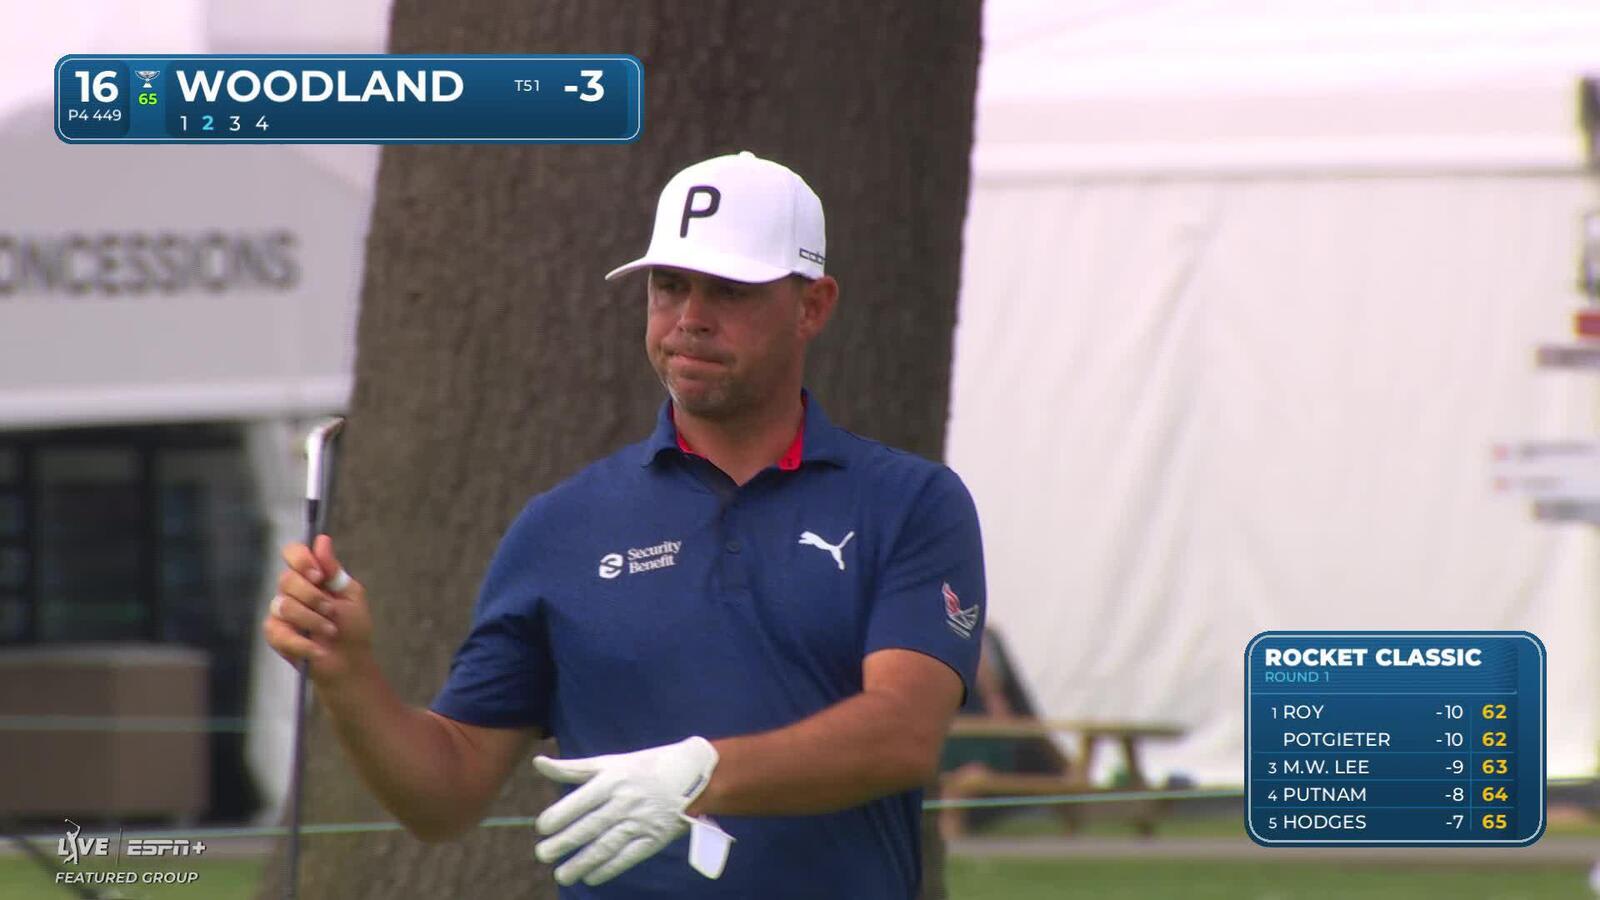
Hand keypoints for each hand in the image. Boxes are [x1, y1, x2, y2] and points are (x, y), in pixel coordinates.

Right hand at [261, 535, 374, 686]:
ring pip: (283, 606)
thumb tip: (322, 540)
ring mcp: (280, 611)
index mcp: (311, 576)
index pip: (293, 553)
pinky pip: (278, 631)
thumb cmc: (352, 627)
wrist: (349, 662)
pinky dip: (302, 643)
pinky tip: (317, 650)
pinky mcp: (275, 634)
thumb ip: (334, 570)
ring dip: (312, 621)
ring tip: (330, 632)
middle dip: (314, 597)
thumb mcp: (350, 595)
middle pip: (287, 579)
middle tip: (332, 611)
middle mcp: (292, 590)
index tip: (318, 575)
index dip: (301, 560)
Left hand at [532, 737, 718, 886]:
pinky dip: (608, 869)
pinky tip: (590, 877)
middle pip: (591, 826)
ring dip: (582, 863)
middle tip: (542, 854)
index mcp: (614, 778)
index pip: (583, 799)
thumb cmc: (644, 767)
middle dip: (564, 842)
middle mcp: (627, 800)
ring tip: (561, 875)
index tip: (542, 827)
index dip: (561, 814)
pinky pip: (628, 858)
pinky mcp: (654, 838)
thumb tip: (538, 763)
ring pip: (607, 846)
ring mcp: (641, 821)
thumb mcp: (611, 762)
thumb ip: (574, 768)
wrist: (693, 774)